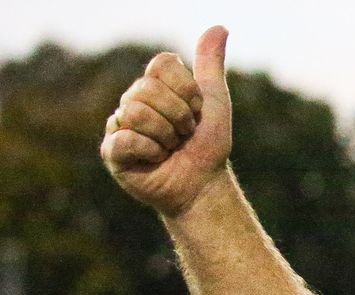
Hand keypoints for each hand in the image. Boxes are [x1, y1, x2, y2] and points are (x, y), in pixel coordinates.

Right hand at [100, 26, 231, 216]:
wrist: (203, 184)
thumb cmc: (208, 145)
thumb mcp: (214, 101)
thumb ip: (210, 65)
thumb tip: (219, 27)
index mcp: (154, 85)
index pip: (162, 64)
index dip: (186, 89)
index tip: (196, 110)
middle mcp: (133, 101)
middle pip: (148, 88)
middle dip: (179, 116)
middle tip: (184, 134)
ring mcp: (120, 125)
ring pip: (137, 111)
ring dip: (166, 135)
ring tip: (171, 147)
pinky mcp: (112, 151)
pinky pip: (126, 138)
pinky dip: (151, 150)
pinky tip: (155, 159)